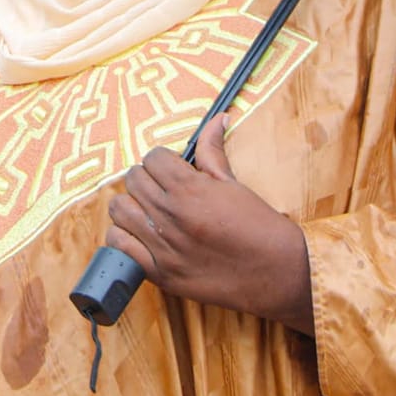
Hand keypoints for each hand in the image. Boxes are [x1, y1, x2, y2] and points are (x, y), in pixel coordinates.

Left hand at [103, 114, 315, 335]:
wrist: (277, 275)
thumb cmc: (261, 228)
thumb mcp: (236, 185)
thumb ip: (214, 152)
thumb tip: (216, 120)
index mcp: (189, 188)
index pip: (153, 157)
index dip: (162, 160)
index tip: (171, 170)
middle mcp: (171, 214)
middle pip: (133, 179)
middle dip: (146, 179)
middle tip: (161, 189)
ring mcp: (162, 245)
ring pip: (119, 209)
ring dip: (131, 205)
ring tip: (148, 211)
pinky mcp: (160, 273)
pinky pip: (118, 245)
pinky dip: (124, 237)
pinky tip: (141, 236)